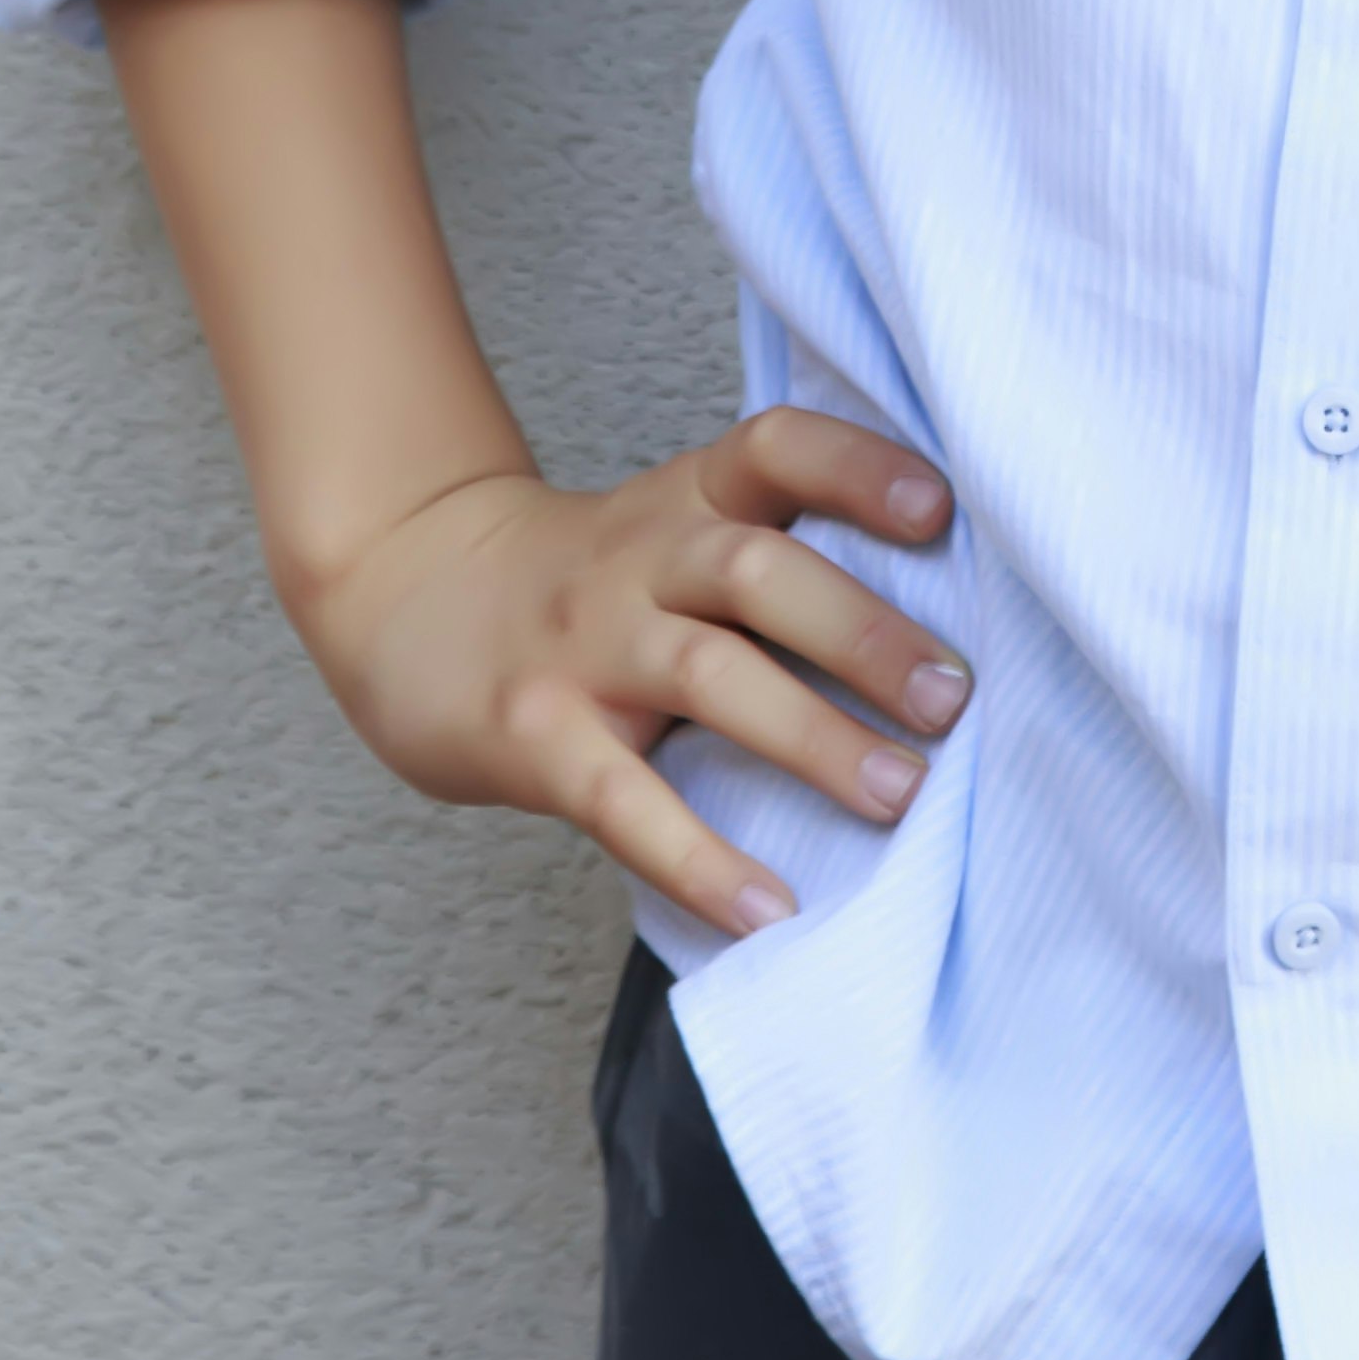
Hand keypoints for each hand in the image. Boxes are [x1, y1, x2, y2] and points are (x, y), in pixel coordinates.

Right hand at [294, 406, 967, 937]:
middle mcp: (639, 561)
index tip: (940, 508)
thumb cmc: (586, 583)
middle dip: (863, 633)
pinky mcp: (534, 736)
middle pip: (757, 572)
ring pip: (707, 676)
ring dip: (811, 736)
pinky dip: (700, 859)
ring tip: (898, 795)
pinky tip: (767, 910)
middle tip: (952, 697)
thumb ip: (775, 556)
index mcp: (687, 502)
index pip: (775, 449)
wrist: (406, 595)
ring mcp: (584, 648)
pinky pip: (624, 801)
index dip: (858, 468)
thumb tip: (939, 633)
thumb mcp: (670, 529)